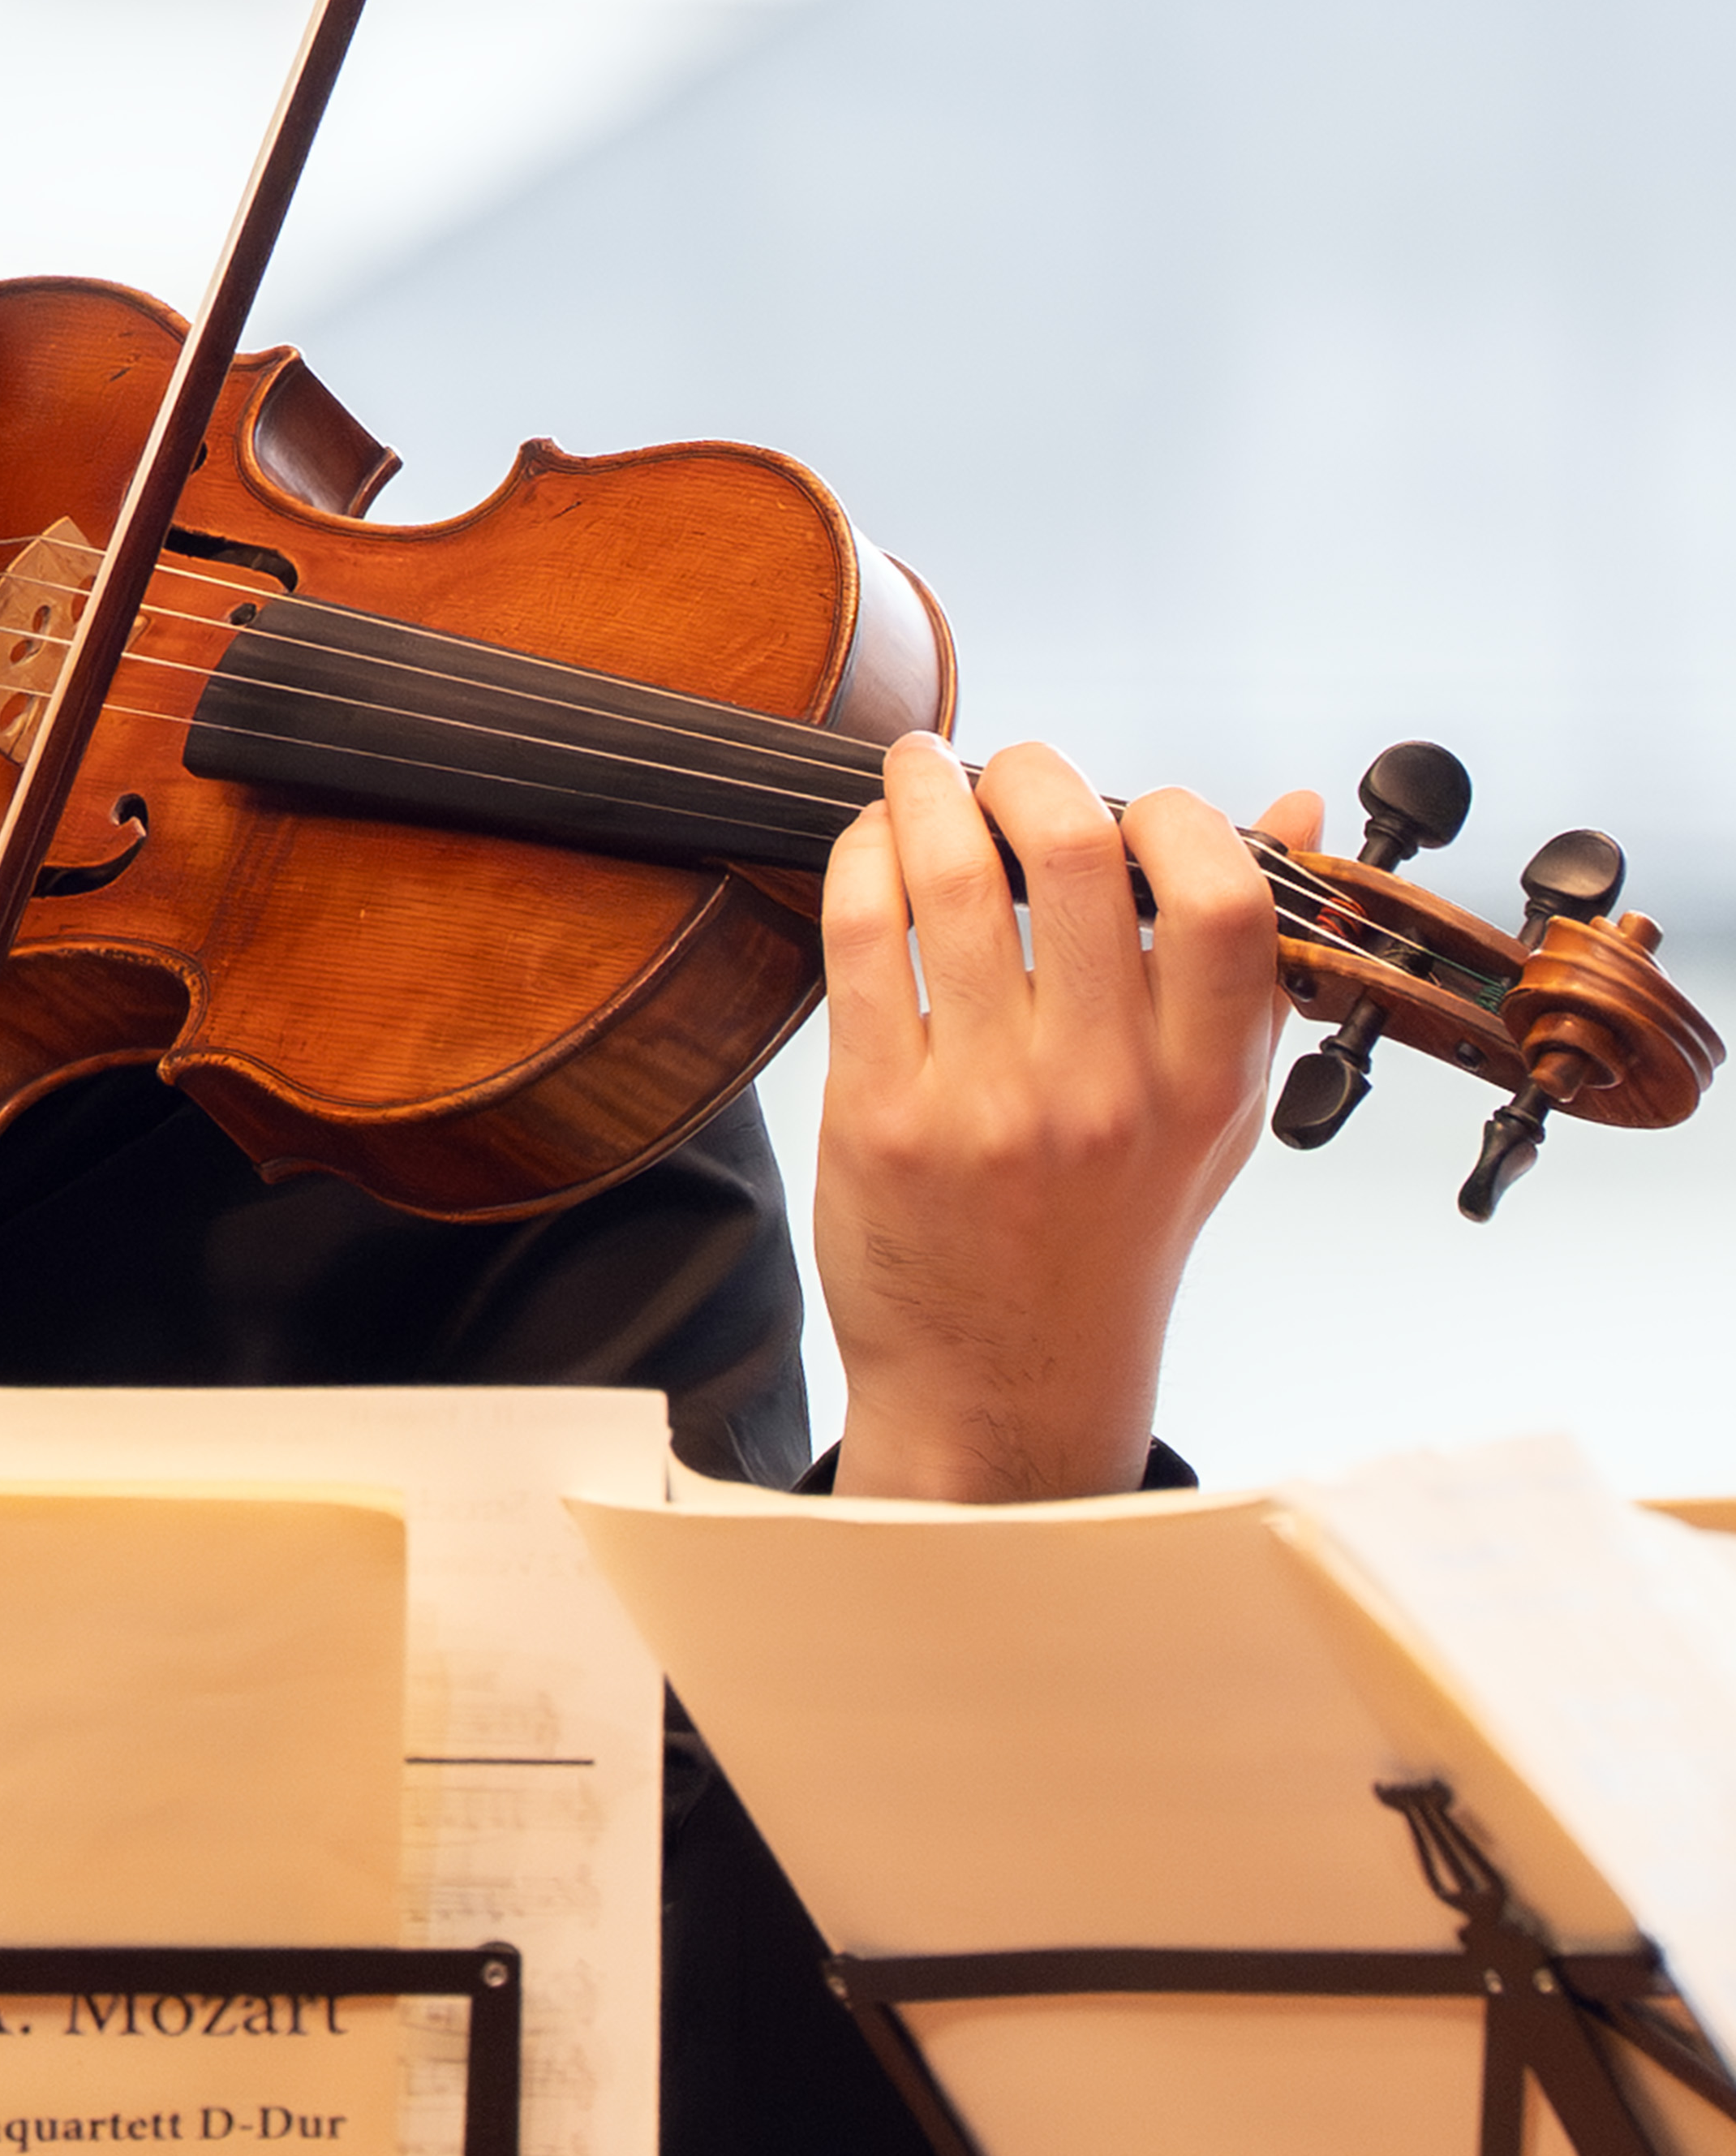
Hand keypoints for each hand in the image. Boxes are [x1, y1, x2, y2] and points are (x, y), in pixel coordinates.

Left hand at [814, 739, 1306, 1503]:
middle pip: (1076, 855)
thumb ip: (1251, 961)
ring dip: (927, 791)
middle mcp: (1104, 1093)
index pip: (1224, 896)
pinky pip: (862, 940)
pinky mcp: (879, 1117)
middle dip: (1032, 772)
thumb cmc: (1110, 1232)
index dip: (1176, 814)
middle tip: (1006, 768)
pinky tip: (873, 846)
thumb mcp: (1212, 1115)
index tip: (1133, 806)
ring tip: (921, 770)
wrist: (1001, 1387)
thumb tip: (1292, 803)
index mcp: (1204, 1083)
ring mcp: (988, 1106)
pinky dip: (863, 860)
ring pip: (953, 880)